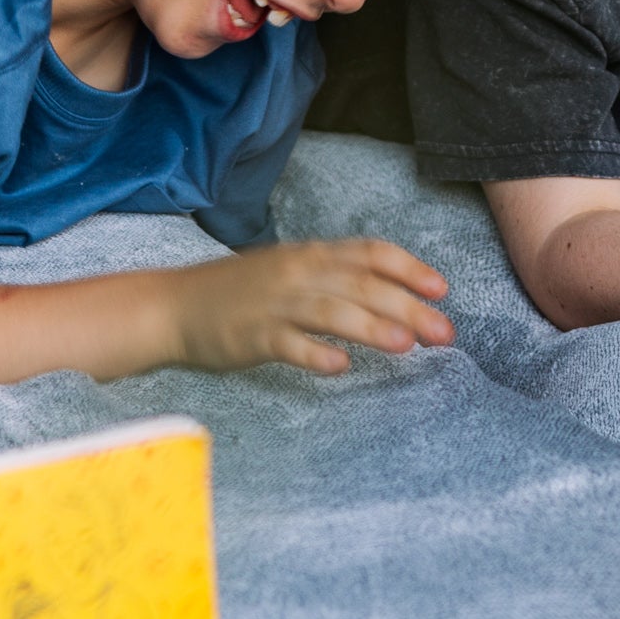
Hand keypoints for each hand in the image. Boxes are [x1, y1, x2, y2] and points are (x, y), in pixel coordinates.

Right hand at [168, 240, 453, 374]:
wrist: (174, 306)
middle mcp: (298, 273)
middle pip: (362, 285)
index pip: (370, 252)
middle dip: (408, 306)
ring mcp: (275, 304)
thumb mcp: (293, 270)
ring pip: (331, 311)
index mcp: (312, 254)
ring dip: (371, 326)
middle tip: (445, 332)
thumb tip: (394, 296)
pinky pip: (288, 345)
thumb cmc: (243, 291)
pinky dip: (315, 353)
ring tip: (406, 345)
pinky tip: (340, 366)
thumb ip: (338, 278)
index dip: (409, 268)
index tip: (442, 290)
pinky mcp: (252, 336)